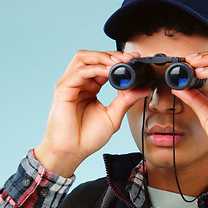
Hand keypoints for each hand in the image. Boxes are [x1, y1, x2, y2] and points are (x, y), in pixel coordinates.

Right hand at [35, 50, 150, 176]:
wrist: (71, 152)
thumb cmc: (87, 137)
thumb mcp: (113, 116)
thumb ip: (126, 100)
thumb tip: (144, 88)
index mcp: (89, 87)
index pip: (102, 66)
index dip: (118, 60)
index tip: (134, 60)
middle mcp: (79, 83)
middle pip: (92, 57)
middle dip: (111, 55)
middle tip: (129, 58)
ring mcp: (70, 84)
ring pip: (84, 58)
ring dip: (103, 57)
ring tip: (119, 63)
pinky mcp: (63, 89)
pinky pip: (80, 72)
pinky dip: (96, 68)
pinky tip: (109, 72)